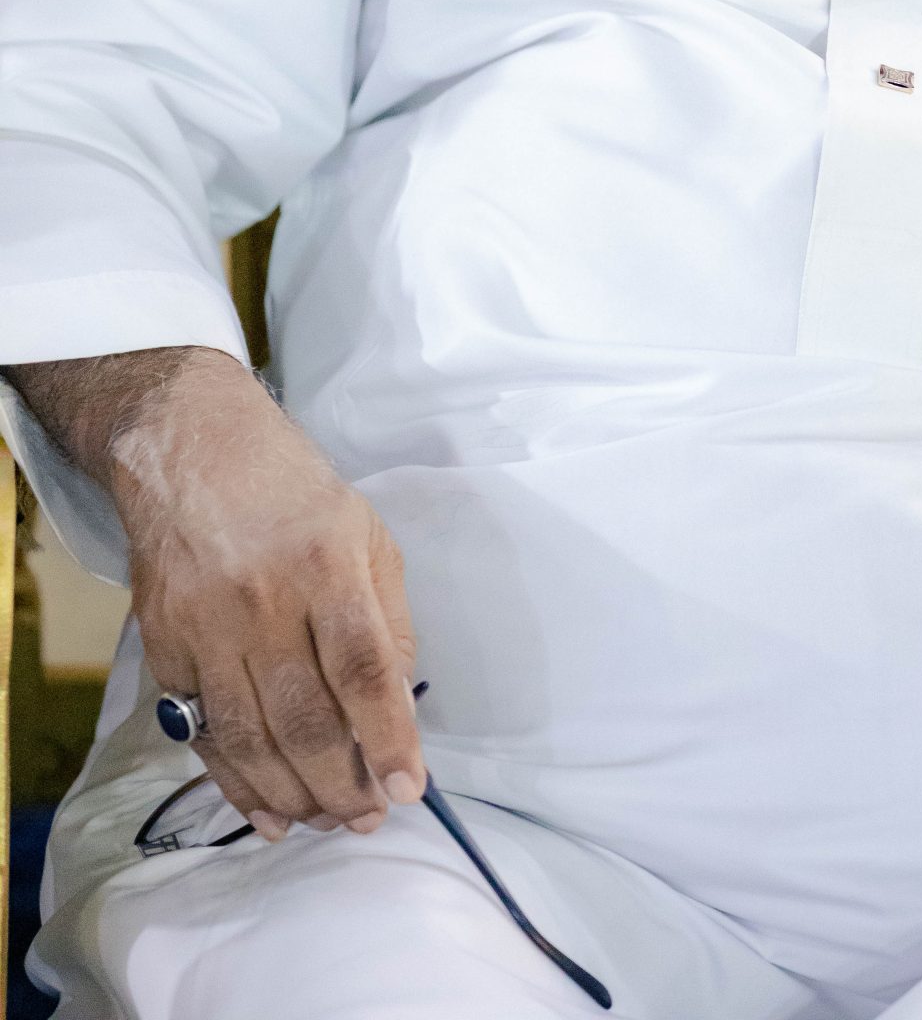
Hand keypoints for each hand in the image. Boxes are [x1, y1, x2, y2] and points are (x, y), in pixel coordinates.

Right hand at [16, 345, 423, 842]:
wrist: (188, 449)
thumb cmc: (293, 491)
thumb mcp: (365, 533)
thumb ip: (386, 620)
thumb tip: (397, 709)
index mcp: (326, 561)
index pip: (363, 669)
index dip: (387, 738)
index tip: (408, 787)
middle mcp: (262, 598)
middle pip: (305, 718)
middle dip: (342, 785)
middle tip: (369, 818)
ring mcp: (205, 627)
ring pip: (251, 738)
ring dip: (294, 796)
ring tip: (328, 822)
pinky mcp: (163, 649)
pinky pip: (204, 735)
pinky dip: (237, 784)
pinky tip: (269, 813)